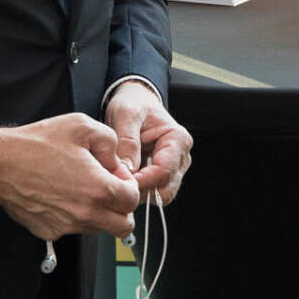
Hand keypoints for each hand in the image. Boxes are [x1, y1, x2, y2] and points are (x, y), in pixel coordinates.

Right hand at [0, 113, 139, 240]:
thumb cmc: (37, 144)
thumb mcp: (83, 127)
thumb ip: (112, 143)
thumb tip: (118, 164)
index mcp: (98, 189)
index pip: (133, 200)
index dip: (129, 184)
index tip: (116, 174)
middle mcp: (84, 214)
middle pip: (123, 225)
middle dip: (122, 207)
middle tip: (109, 188)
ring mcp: (66, 226)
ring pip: (99, 229)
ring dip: (100, 212)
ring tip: (81, 187)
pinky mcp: (49, 232)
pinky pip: (74, 229)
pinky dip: (76, 217)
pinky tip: (64, 195)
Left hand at [104, 80, 192, 205]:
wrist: (135, 102)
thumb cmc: (133, 105)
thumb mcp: (126, 115)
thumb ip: (127, 141)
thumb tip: (127, 170)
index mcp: (178, 139)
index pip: (164, 171)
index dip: (141, 181)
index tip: (119, 181)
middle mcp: (181, 156)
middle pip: (166, 190)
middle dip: (141, 191)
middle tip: (118, 184)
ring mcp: (174, 168)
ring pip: (160, 195)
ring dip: (139, 193)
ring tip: (119, 179)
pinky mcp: (163, 175)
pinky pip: (153, 192)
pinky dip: (138, 191)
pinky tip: (124, 179)